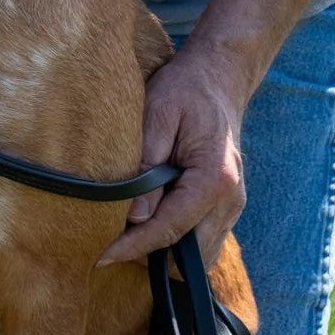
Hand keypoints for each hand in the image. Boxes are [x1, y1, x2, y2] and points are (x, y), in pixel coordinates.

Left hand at [96, 42, 249, 266]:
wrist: (218, 78)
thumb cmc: (185, 90)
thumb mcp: (158, 113)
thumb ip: (147, 164)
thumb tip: (135, 215)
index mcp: (214, 178)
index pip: (170, 228)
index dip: (134, 247)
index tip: (102, 256)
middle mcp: (230, 199)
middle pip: (188, 254)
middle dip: (148, 256)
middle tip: (108, 245)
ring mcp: (232, 206)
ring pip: (198, 255)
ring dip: (164, 252)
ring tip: (126, 236)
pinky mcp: (226, 206)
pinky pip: (202, 241)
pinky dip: (177, 243)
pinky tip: (149, 225)